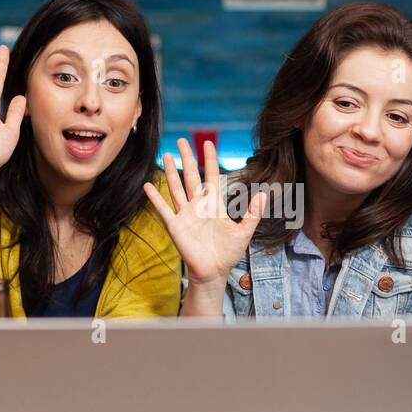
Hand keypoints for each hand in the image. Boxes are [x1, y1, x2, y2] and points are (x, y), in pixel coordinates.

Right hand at [143, 138, 265, 287]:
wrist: (214, 271)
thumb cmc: (229, 253)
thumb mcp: (244, 231)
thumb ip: (253, 213)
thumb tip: (264, 194)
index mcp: (214, 204)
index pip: (211, 176)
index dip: (209, 160)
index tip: (207, 143)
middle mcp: (198, 206)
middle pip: (190, 177)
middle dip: (186, 158)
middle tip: (180, 140)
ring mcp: (185, 215)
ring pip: (176, 188)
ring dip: (170, 172)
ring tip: (165, 155)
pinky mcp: (175, 226)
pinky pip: (163, 210)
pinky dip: (155, 199)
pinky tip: (148, 186)